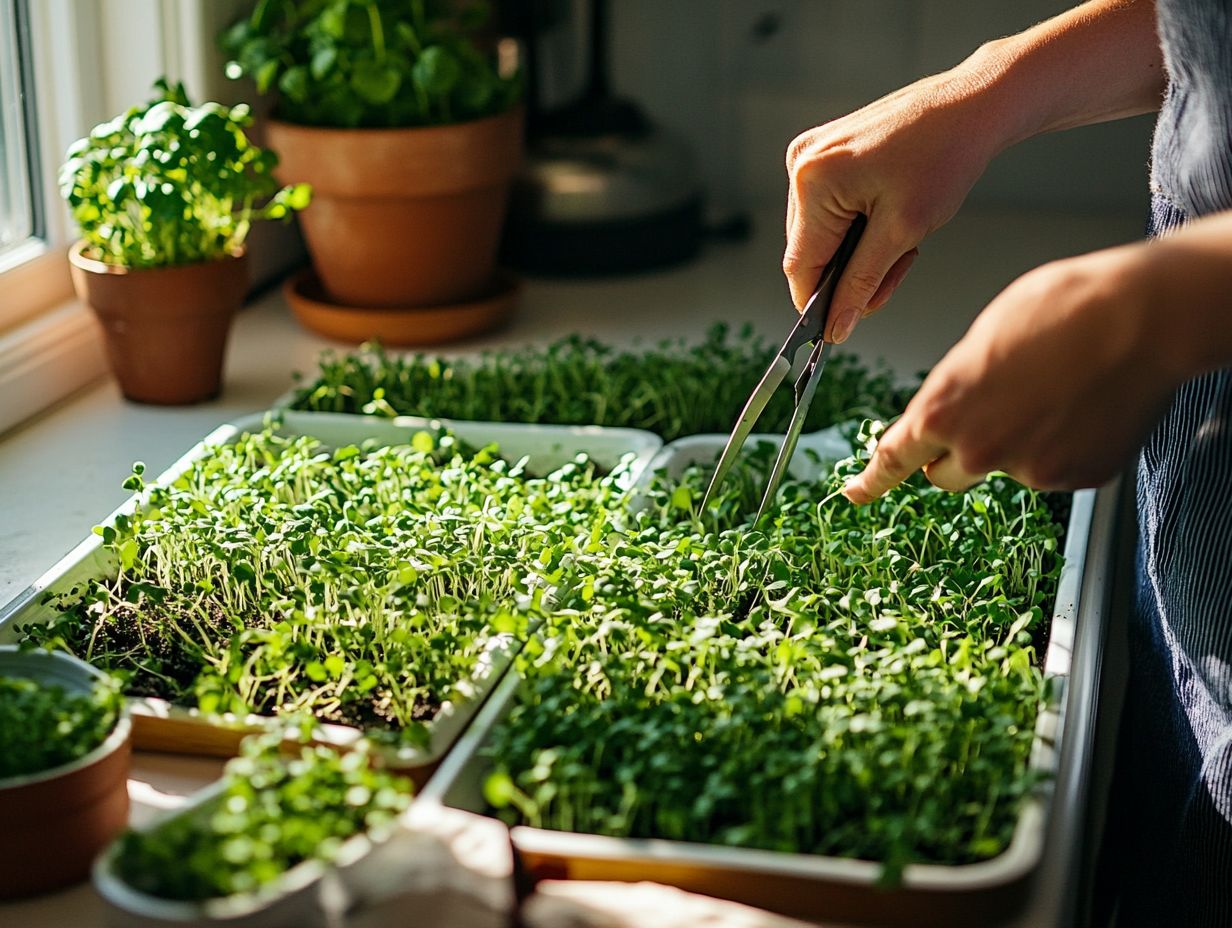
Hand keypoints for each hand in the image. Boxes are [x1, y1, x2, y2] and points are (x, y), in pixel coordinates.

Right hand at [785, 68, 1005, 341]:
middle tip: (897, 272)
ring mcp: (810, 157)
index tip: (841, 329)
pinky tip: (890, 218)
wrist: (971, 106)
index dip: (819, 304)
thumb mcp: (903, 232)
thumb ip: (861, 283)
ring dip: (858, 253)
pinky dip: (858, 228)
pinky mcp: (825, 155)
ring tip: (903, 242)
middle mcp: (800, 165)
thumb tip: (835, 327)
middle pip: (809, 252)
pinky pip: (829, 211)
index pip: (801, 265)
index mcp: (813, 182)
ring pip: (821, 235)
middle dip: (849, 274)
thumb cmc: (944, 157)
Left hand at [842, 244, 1180, 501]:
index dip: (871, 479)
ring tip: (1055, 391)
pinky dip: (1063, 446)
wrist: (1143, 316)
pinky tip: (1083, 406)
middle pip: (945, 474)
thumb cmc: (1064, 308)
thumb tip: (955, 402)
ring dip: (1017, 443)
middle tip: (990, 413)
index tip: (855, 492)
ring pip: (1006, 467)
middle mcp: (979, 450)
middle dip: (956, 452)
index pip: (893, 458)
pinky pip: (1055, 469)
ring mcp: (1029, 471)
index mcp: (943, 410)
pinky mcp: (1074, 478)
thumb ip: (956, 384)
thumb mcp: (983, 336)